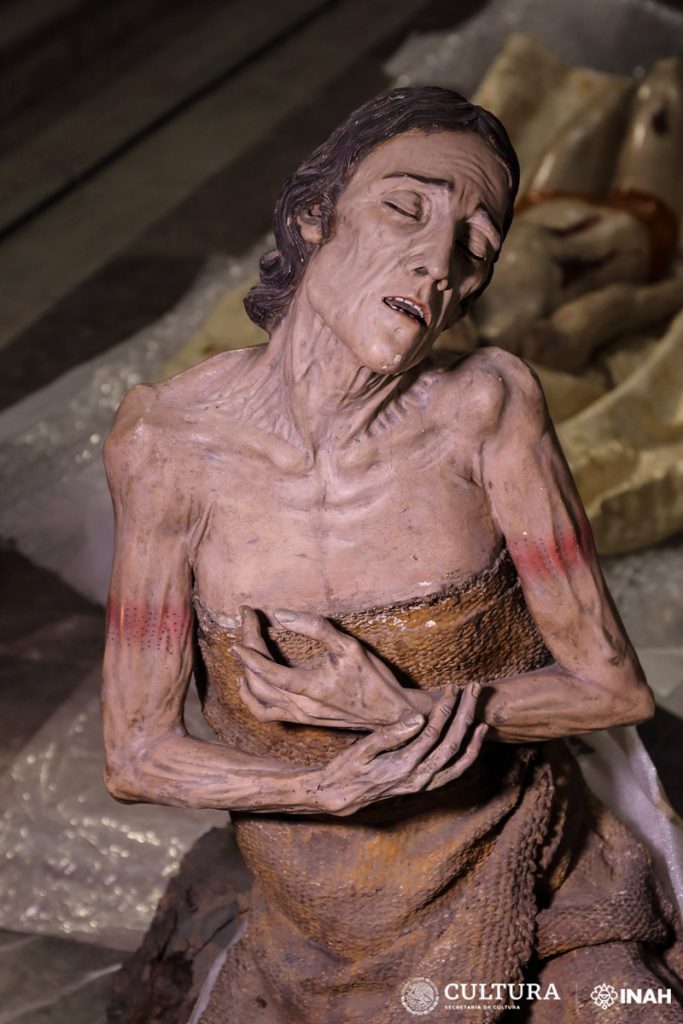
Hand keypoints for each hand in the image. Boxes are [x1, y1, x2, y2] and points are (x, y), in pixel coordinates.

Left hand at [233, 606, 425, 729]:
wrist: (389, 714)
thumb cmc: (372, 678)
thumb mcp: (348, 646)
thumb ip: (315, 627)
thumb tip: (281, 614)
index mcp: (309, 688)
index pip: (264, 668)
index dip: (249, 644)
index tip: (244, 618)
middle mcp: (299, 707)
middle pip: (256, 679)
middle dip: (247, 647)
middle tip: (248, 622)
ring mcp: (299, 717)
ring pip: (256, 698)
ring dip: (246, 672)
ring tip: (246, 646)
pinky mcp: (302, 720)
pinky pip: (265, 714)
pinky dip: (251, 698)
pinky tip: (247, 682)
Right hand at [305, 685, 487, 815]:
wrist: (341, 797)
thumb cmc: (349, 768)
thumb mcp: (362, 749)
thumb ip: (391, 734)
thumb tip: (419, 718)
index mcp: (403, 765)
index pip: (433, 732)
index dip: (445, 708)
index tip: (452, 688)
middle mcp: (419, 777)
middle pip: (452, 743)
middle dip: (465, 713)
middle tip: (473, 689)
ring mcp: (424, 784)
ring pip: (459, 761)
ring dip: (473, 735)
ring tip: (481, 711)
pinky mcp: (425, 786)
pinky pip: (455, 773)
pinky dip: (469, 756)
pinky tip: (475, 738)